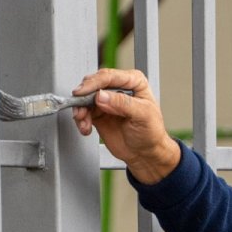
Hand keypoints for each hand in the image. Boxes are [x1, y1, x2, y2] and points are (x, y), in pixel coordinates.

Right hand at [71, 68, 180, 183]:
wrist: (145, 154)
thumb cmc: (151, 133)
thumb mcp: (143, 115)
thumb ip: (122, 103)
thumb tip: (101, 95)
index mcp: (134, 82)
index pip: (110, 77)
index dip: (94, 83)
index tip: (83, 92)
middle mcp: (119, 88)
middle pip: (94, 84)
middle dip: (84, 96)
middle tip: (81, 109)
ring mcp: (107, 101)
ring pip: (85, 98)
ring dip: (81, 109)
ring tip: (83, 122)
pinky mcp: (99, 114)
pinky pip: (84, 111)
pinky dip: (81, 119)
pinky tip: (86, 127)